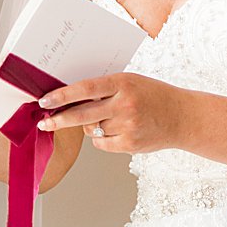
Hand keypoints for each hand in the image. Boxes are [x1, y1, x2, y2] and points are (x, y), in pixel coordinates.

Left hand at [32, 73, 190, 153]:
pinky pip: (101, 143)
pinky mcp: (130, 144)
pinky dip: (101, 138)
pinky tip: (117, 130)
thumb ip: (104, 88)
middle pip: (81, 114)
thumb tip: (70, 98)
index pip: (84, 88)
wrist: (182, 117)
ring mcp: (128, 126)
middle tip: (44, 123)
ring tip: (110, 118)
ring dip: (90, 126)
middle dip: (59, 120)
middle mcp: (124, 104)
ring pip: (91, 129)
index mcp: (123, 83)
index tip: (45, 101)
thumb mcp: (130, 82)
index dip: (62, 96)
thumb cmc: (153, 96)